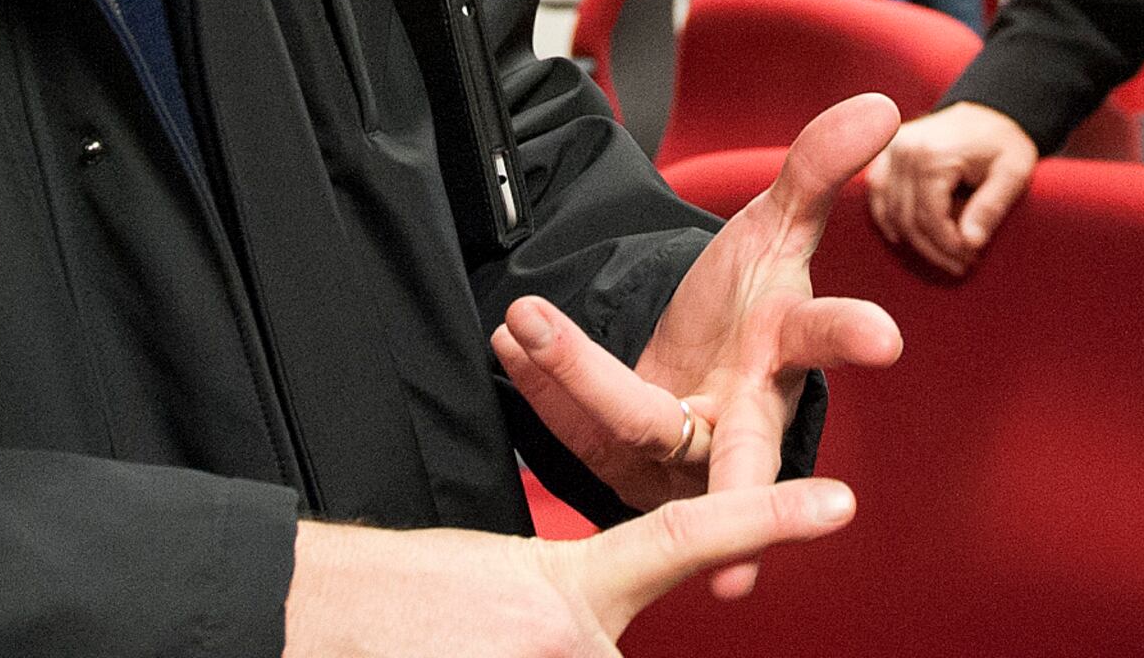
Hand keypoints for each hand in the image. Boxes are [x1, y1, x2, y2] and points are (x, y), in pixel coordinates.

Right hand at [277, 481, 855, 656]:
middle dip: (560, 654)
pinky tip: (455, 652)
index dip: (767, 519)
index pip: (686, 539)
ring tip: (459, 646)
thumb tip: (593, 641)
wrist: (305, 614)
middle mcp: (574, 636)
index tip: (837, 500)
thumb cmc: (394, 608)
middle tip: (482, 639)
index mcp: (571, 588)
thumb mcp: (501, 587)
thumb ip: (571, 609)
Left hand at [491, 93, 903, 594]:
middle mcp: (742, 416)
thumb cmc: (748, 308)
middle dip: (738, 497)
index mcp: (786, 353)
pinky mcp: (621, 464)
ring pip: (636, 428)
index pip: (826, 337)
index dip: (853, 336)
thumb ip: (819, 168)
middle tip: (741, 574)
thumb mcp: (776, 229)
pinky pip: (575, 429)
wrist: (694, 368)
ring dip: (577, 374)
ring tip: (523, 316)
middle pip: (742, 456)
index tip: (884, 338)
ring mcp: (680, 452)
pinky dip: (539, 382)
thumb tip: (881, 105)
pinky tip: (508, 338)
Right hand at [865, 101, 1037, 278]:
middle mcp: (904, 150)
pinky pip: (876, 194)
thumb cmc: (1004, 143)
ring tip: (944, 255)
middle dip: (934, 249)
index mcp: (933, 156)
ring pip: (890, 212)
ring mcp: (891, 150)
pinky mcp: (886, 151)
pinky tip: (906, 238)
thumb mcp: (1012, 173)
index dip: (949, 246)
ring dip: (914, 241)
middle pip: (908, 219)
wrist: (991, 110)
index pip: (931, 218)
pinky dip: (887, 219)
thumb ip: (991, 207)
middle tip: (960, 266)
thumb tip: (970, 243)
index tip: (970, 260)